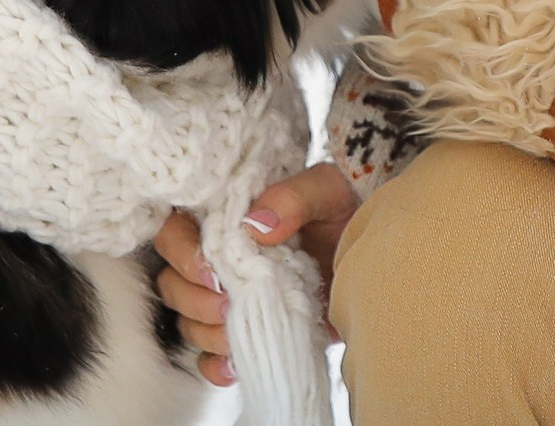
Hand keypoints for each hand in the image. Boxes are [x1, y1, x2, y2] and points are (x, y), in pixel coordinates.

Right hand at [152, 162, 359, 386]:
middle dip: (196, 301)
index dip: (182, 254)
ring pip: (190, 322)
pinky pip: (213, 356)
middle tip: (229, 305)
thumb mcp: (325, 190)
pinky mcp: (252, 329)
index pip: (175, 232)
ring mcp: (234, 298)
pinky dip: (216, 365)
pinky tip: (235, 364)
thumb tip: (254, 224)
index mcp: (227, 218)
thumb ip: (291, 198)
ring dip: (208, 333)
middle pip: (175, 284)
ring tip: (240, 333)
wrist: (379, 251)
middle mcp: (221, 259)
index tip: (214, 273)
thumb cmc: (345, 209)